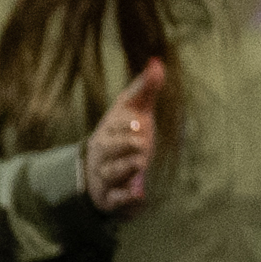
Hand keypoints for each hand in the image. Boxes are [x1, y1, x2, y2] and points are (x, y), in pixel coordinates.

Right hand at [82, 52, 175, 210]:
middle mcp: (103, 154)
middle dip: (124, 146)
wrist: (103, 169)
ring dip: (124, 169)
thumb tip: (157, 61)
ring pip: (110, 174)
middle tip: (142, 144)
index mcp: (108, 131)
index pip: (113, 127)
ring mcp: (106, 176)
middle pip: (109, 150)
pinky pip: (115, 200)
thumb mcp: (134, 111)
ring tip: (140, 164)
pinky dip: (125, 199)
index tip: (138, 121)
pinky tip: (138, 196)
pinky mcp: (112, 197)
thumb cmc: (123, 134)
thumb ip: (146, 88)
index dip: (125, 125)